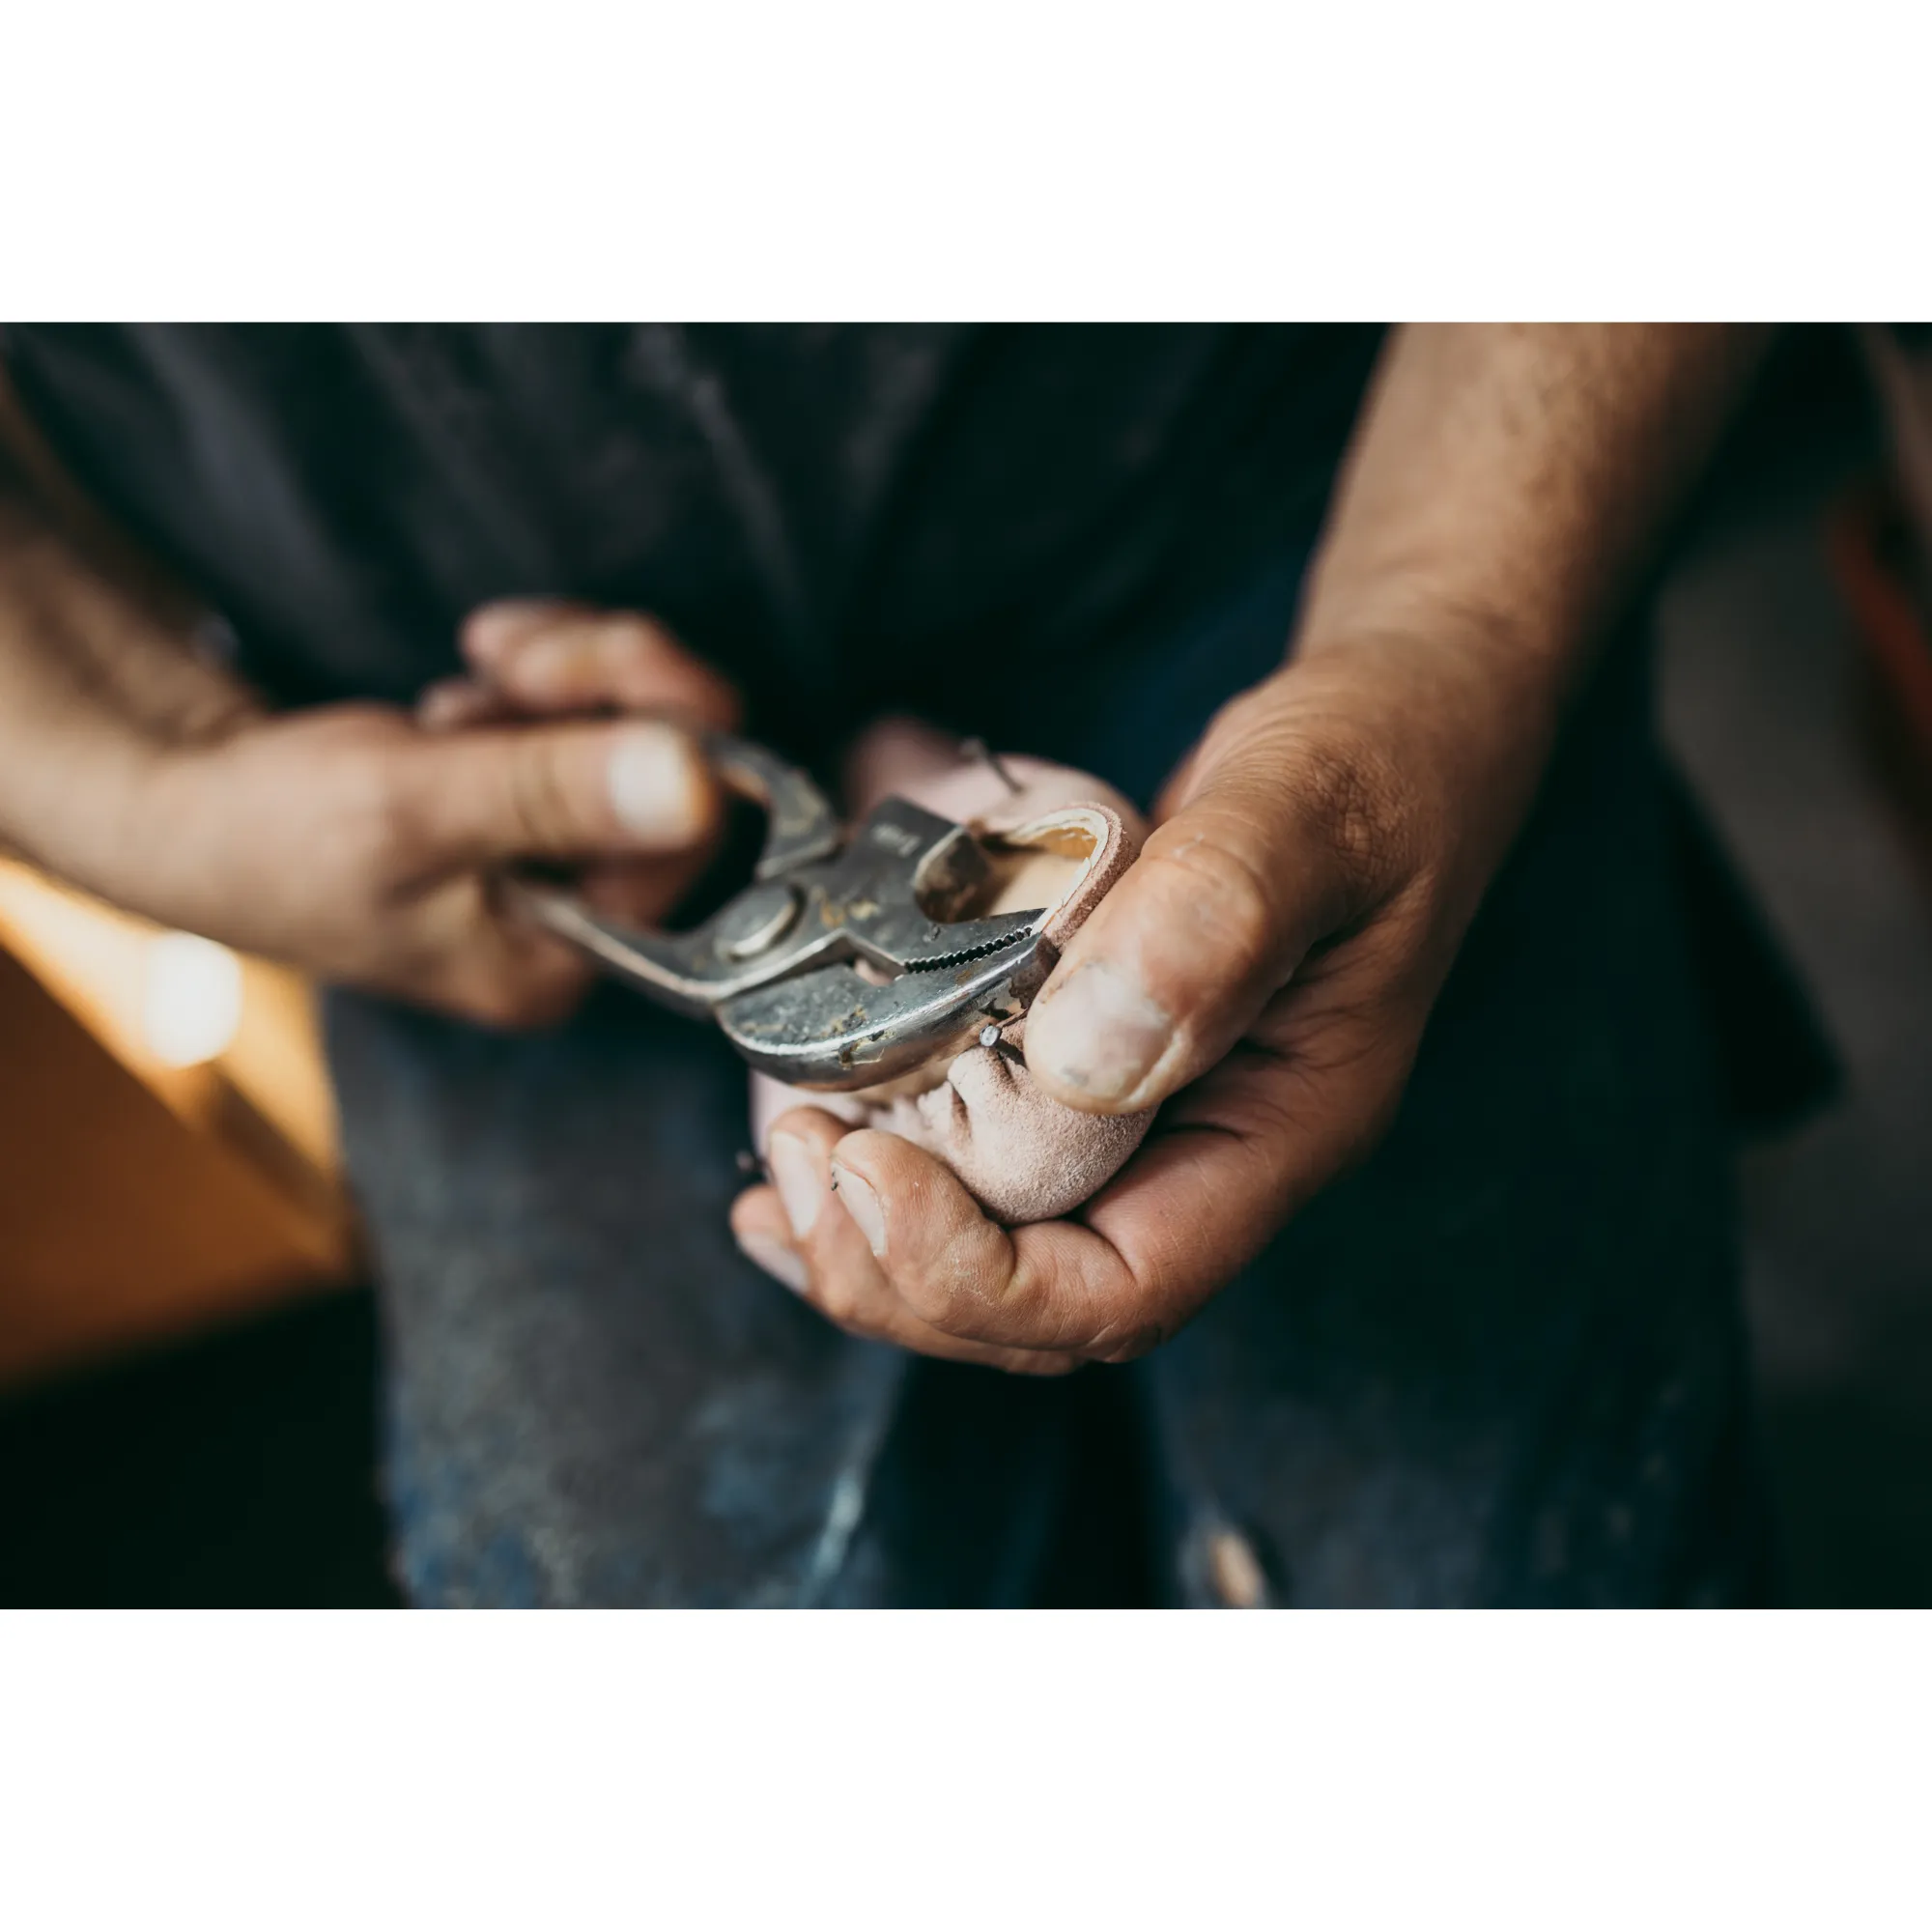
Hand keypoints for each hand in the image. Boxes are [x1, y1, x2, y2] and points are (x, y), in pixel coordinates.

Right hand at [78, 600, 738, 1024]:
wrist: (175, 801)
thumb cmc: (263, 834)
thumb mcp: (411, 808)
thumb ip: (553, 792)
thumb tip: (700, 783)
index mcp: (557, 962)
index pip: (687, 839)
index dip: (661, 730)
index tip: (574, 666)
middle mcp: (577, 922)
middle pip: (682, 774)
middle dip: (611, 683)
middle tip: (516, 655)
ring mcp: (559, 859)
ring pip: (641, 728)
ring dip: (567, 671)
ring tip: (467, 682)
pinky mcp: (536, 800)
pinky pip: (594, 716)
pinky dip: (543, 676)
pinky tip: (468, 687)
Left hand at [727, 630, 1548, 1366]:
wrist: (1396, 721)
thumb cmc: (1381, 756)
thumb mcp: (1312, 811)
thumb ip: (1217, 919)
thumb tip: (1080, 1058)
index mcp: (1281, 1131)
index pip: (1123, 1291)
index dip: (975, 1278)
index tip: (866, 1167)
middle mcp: (1210, 1152)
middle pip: (1041, 1306)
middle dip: (897, 1272)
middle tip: (797, 1157)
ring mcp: (1152, 1116)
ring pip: (1002, 1253)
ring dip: (874, 1240)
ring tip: (782, 1161)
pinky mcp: (1096, 1064)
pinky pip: (987, 1167)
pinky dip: (887, 1171)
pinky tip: (809, 1130)